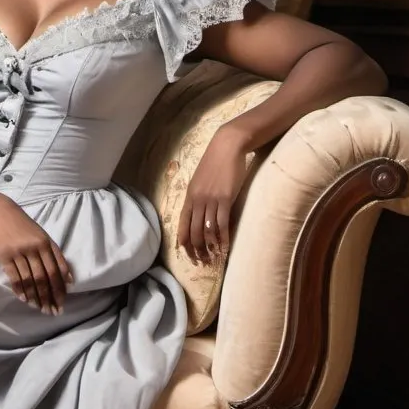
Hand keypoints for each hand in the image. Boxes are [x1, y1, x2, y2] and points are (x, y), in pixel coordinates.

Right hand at [0, 194, 72, 313]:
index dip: (60, 290)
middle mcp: (34, 248)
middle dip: (49, 297)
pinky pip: (14, 276)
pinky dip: (20, 289)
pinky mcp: (5, 255)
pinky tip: (24, 299)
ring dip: (35, 297)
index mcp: (47, 244)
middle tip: (52, 312)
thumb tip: (68, 280)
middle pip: (44, 278)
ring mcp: (19, 252)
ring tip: (39, 308)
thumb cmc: (25, 227)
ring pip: (30, 279)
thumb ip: (56, 256)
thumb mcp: (43, 237)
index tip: (62, 304)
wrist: (0, 213)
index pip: (56, 271)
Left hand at [175, 126, 248, 265]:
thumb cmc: (215, 163)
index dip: (184, 240)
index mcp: (189, 196)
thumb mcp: (200, 181)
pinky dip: (223, 238)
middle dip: (196, 249)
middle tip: (202, 262)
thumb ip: (198, 197)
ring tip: (213, 259)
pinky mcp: (225, 198)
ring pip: (207, 230)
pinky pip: (222, 223)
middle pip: (194, 230)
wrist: (226, 147)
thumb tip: (199, 213)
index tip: (186, 253)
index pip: (182, 224)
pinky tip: (225, 248)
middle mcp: (197, 200)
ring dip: (210, 247)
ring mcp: (210, 200)